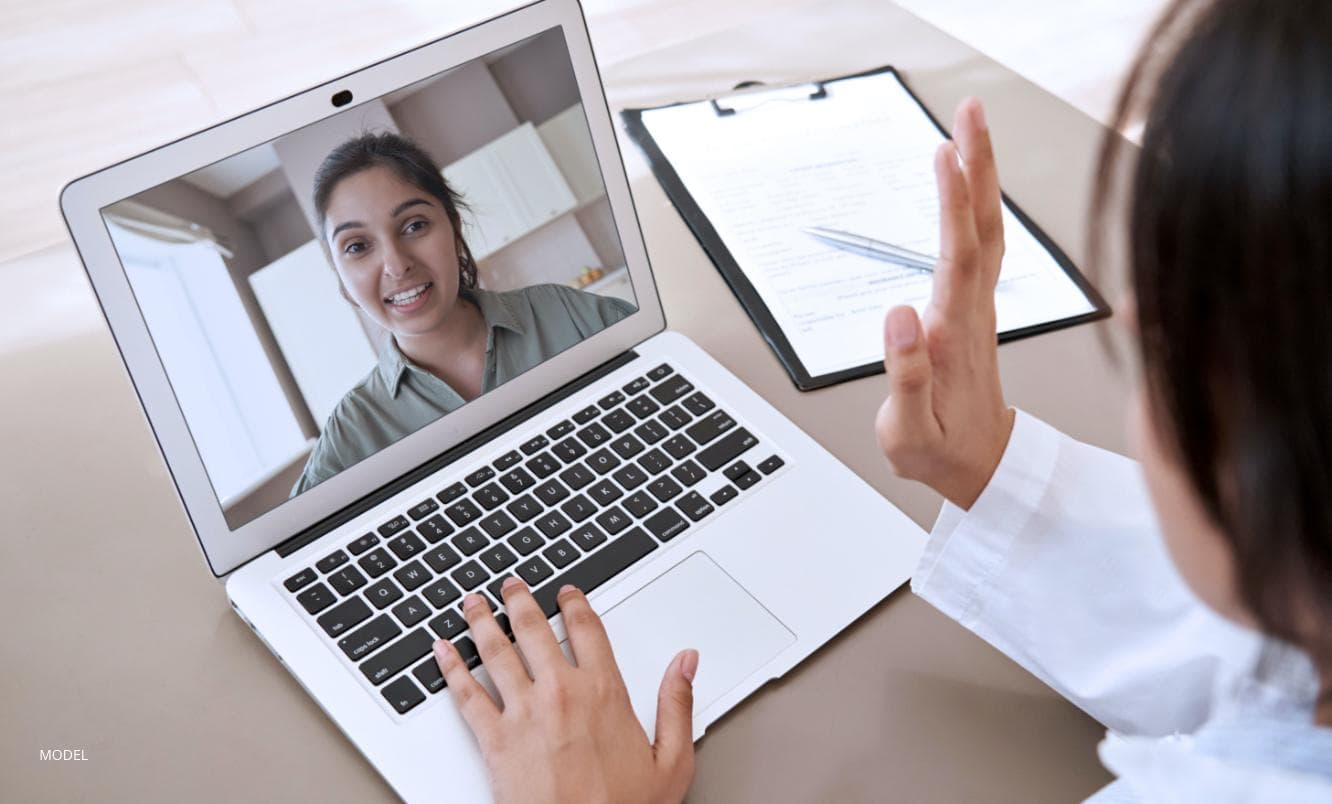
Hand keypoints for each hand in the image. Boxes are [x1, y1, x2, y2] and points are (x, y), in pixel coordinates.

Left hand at [434, 578, 698, 803]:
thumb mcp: (671, 762)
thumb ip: (677, 704)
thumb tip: (686, 663)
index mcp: (604, 692)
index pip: (586, 630)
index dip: (574, 604)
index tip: (565, 593)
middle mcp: (560, 693)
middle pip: (533, 630)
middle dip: (519, 601)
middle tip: (510, 585)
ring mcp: (523, 713)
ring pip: (495, 651)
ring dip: (481, 621)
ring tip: (473, 603)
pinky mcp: (494, 740)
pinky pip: (466, 694)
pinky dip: (450, 667)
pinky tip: (442, 651)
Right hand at [875, 98, 1014, 508]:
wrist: (985, 467)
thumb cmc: (944, 452)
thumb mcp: (911, 433)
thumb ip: (907, 375)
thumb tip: (899, 314)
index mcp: (954, 334)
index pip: (957, 257)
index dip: (953, 204)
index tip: (945, 154)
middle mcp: (974, 311)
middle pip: (982, 226)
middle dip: (978, 164)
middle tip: (969, 112)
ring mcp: (979, 307)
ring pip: (986, 229)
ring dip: (981, 176)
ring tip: (968, 128)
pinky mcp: (975, 308)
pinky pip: (980, 244)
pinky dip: (976, 204)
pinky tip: (968, 183)